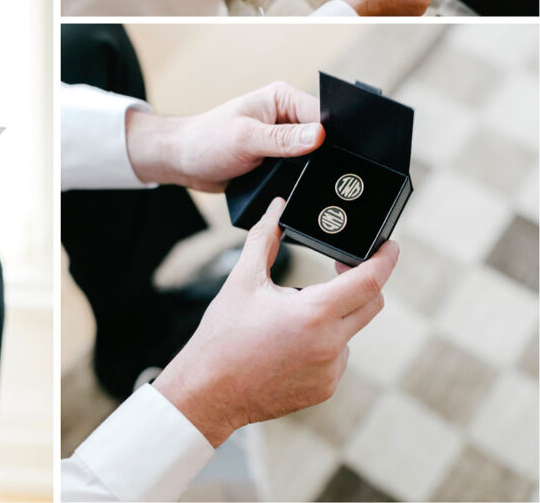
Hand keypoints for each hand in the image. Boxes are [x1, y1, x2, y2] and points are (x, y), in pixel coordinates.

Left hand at [125, 82, 324, 191]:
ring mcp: (283, 138)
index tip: (331, 156)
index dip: (331, 136)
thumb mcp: (245, 139)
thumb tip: (319, 136)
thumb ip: (283, 139)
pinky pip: (299, 170)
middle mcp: (286, 115)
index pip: (322, 114)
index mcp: (282, 98)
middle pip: (323, 137)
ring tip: (295, 177)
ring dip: (309, 170)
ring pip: (313, 157)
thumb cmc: (206, 141)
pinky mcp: (278, 158)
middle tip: (308, 169)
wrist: (183, 161)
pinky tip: (293, 186)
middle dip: (320, 155)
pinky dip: (298, 179)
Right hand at [153, 198, 398, 446]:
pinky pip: (337, 356)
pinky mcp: (325, 388)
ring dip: (334, 314)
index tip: (389, 245)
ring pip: (350, 330)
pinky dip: (323, 342)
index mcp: (314, 313)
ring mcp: (331, 371)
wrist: (209, 391)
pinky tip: (289, 343)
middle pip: (371, 303)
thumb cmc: (223, 335)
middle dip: (361, 282)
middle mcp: (331, 344)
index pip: (370, 280)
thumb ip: (264, 238)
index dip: (385, 258)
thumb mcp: (242, 280)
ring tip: (291, 314)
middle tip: (339, 267)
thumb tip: (277, 207)